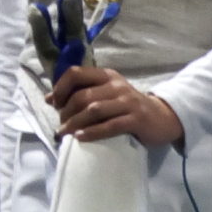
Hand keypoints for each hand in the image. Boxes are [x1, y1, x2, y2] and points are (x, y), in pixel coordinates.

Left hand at [52, 65, 181, 146]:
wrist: (162, 118)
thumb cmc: (128, 108)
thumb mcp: (107, 94)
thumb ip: (82, 94)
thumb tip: (50, 99)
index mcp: (107, 76)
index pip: (76, 73)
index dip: (60, 87)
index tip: (54, 103)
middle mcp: (116, 86)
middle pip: (82, 95)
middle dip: (66, 112)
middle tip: (61, 125)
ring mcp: (127, 102)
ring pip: (93, 110)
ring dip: (74, 123)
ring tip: (65, 133)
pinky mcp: (136, 119)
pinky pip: (109, 126)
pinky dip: (92, 132)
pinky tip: (80, 138)